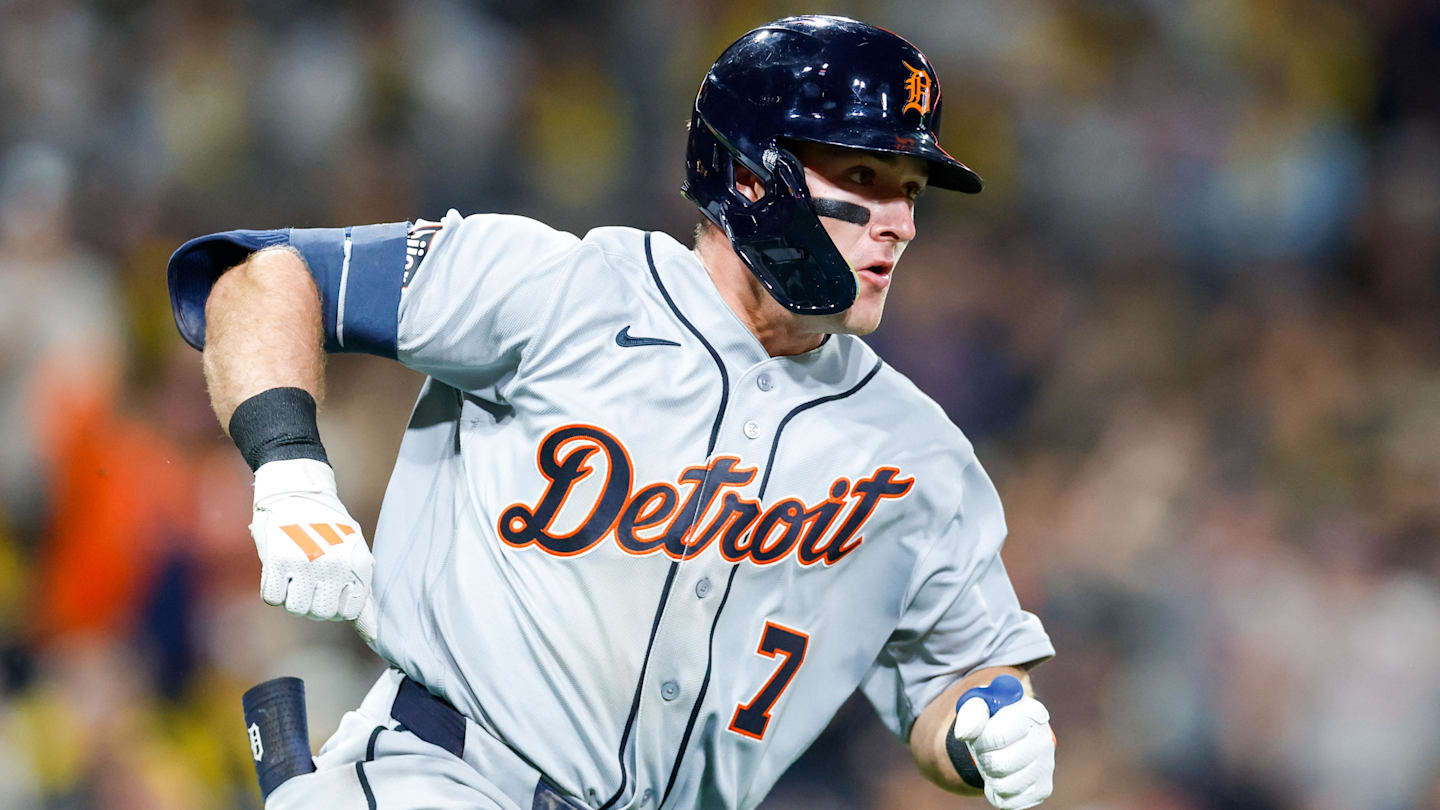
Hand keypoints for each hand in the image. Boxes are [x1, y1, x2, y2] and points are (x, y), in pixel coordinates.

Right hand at [250, 459, 376, 641]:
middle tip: (309, 580)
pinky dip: (273, 589)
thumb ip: (362, 595)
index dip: (335, 605)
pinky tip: (280, 570)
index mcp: (359, 562)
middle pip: (321, 614)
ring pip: (296, 608)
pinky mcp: (278, 559)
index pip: (348, 612)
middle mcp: (336, 563)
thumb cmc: (328, 529)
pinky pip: (272, 597)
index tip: (329, 588)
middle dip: (313, 603)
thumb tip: (373, 636)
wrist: (296, 491)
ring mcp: (306, 561)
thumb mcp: (353, 555)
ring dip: (292, 596)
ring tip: (295, 573)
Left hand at [953, 685, 1053, 808]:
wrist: (1009, 738)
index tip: (980, 736)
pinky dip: (997, 792)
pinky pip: (1009, 801)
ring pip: (1003, 786)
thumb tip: (964, 734)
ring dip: (990, 776)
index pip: (997, 737)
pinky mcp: (1043, 789)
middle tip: (986, 750)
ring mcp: (1047, 766)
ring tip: (994, 761)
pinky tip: (1002, 776)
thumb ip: (971, 713)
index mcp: (1032, 713)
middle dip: (984, 759)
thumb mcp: (978, 707)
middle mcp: (1045, 740)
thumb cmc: (992, 721)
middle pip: (999, 765)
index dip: (980, 741)